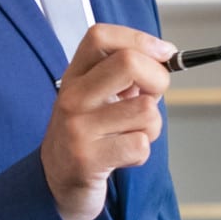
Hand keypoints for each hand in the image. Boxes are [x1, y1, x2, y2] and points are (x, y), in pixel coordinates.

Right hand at [41, 24, 173, 219]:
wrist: (56, 183)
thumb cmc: (88, 136)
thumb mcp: (97, 98)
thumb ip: (125, 77)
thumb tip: (164, 58)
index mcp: (76, 76)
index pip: (101, 36)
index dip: (140, 39)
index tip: (164, 53)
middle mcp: (72, 97)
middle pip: (129, 63)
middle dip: (158, 79)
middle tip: (151, 97)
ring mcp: (78, 128)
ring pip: (145, 110)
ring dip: (151, 127)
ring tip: (130, 135)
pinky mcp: (87, 159)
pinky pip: (140, 145)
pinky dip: (141, 154)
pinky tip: (123, 156)